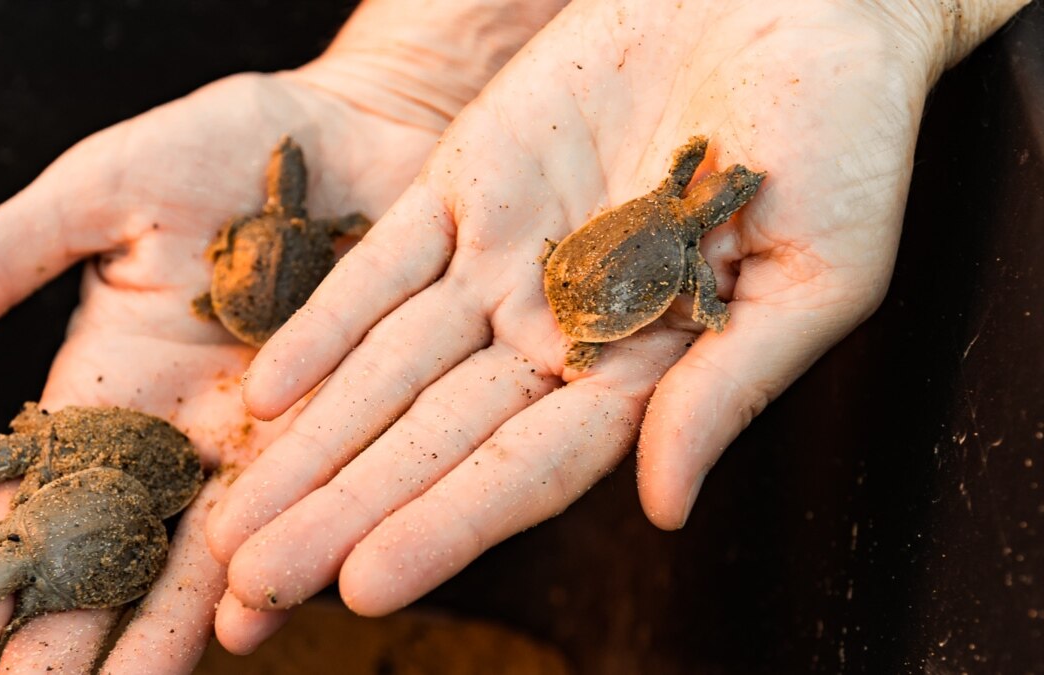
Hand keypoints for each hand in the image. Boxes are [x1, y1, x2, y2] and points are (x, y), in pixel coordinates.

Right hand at [0, 0, 571, 665]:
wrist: (360, 128)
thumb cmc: (228, 144)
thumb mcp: (105, 190)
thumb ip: (6, 255)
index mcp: (116, 376)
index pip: (47, 482)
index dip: (7, 551)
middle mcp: (189, 428)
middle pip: (124, 542)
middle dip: (83, 625)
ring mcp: (273, 437)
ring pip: (219, 548)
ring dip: (176, 624)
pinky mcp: (359, 427)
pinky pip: (320, 506)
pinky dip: (288, 559)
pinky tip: (253, 619)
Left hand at [207, 0, 1027, 623]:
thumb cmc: (846, 129)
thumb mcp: (822, 268)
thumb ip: (731, 384)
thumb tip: (666, 506)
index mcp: (645, 368)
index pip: (529, 469)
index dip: (448, 525)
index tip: (367, 584)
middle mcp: (557, 328)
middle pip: (432, 438)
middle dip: (342, 509)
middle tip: (253, 586)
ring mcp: (501, 259)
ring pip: (387, 368)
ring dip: (311, 439)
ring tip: (234, 516)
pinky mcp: (465, 185)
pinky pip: (379, 265)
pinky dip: (323, 323)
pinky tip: (265, 388)